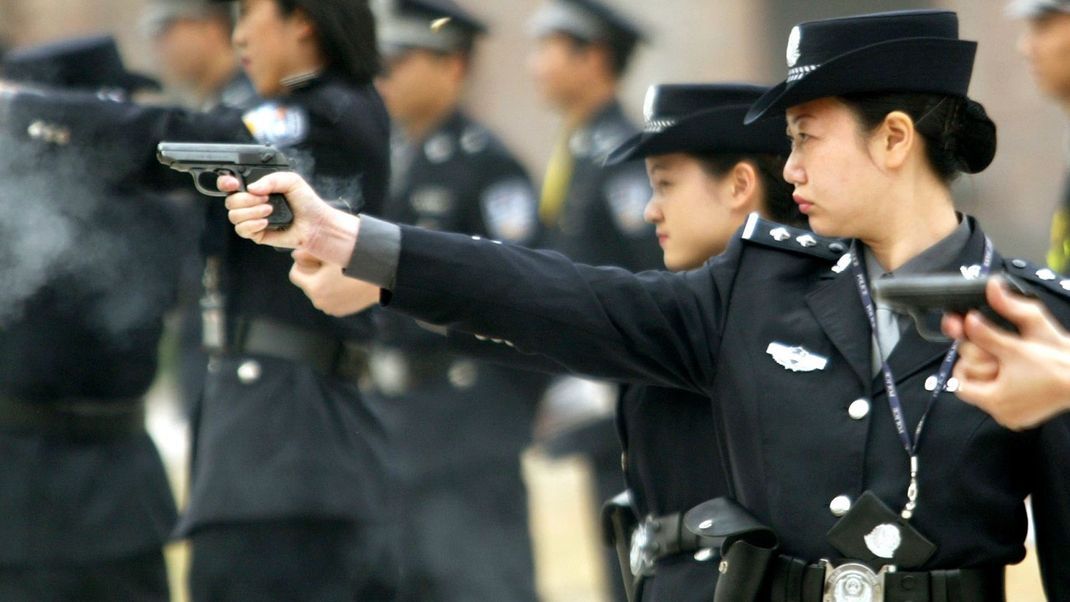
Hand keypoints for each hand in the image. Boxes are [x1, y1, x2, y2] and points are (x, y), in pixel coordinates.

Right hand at [222, 171, 359, 264]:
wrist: (316, 224)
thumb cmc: (306, 202)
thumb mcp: (292, 181)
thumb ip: (272, 179)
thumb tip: (252, 187)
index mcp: (256, 188)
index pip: (230, 184)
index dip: (225, 182)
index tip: (234, 184)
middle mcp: (251, 203)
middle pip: (230, 200)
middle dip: (246, 199)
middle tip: (266, 199)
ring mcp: (252, 219)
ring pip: (233, 215)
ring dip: (251, 212)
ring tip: (270, 210)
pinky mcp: (256, 234)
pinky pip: (242, 230)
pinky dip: (252, 224)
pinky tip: (265, 222)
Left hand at [289, 249, 380, 316]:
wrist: (385, 276)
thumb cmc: (358, 261)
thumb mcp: (331, 251)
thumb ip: (308, 252)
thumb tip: (295, 254)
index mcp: (315, 288)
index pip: (295, 274)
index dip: (303, 263)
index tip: (316, 257)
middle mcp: (320, 302)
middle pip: (307, 283)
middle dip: (315, 273)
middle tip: (331, 263)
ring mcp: (332, 308)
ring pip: (319, 290)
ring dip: (325, 281)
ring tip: (342, 272)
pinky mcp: (342, 310)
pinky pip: (331, 298)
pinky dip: (335, 290)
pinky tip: (348, 281)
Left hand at [942, 278, 1069, 428]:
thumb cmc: (1055, 365)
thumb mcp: (1014, 346)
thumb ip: (986, 334)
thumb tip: (968, 321)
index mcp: (995, 401)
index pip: (959, 386)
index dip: (964, 366)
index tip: (974, 354)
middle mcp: (1003, 414)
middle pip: (974, 389)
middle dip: (979, 370)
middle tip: (993, 356)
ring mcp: (1015, 417)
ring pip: (989, 394)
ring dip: (994, 379)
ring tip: (1009, 365)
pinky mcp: (1026, 416)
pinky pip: (1005, 401)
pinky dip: (1007, 387)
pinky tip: (1019, 375)